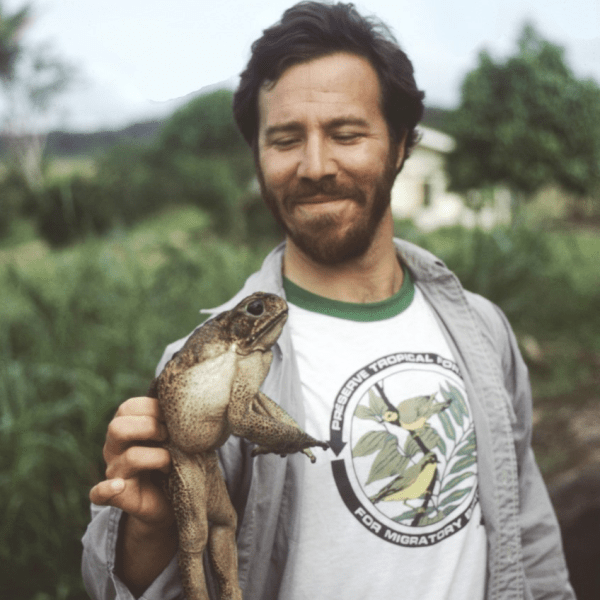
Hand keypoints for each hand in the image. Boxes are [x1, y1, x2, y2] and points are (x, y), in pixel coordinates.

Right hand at [89, 396, 173, 526]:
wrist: (169, 499)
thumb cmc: (173, 459)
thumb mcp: (173, 436)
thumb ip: (173, 422)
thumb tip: (187, 406)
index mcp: (126, 428)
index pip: (128, 408)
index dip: (153, 408)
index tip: (173, 418)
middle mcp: (115, 448)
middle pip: (118, 427)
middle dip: (149, 427)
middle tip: (168, 436)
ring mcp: (115, 472)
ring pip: (131, 457)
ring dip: (159, 457)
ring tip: (170, 462)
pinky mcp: (119, 497)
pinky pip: (99, 494)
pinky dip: (106, 489)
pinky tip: (119, 485)